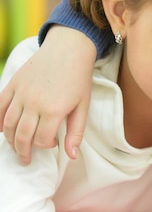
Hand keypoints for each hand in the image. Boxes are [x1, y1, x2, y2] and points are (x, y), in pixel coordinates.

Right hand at [0, 26, 94, 164]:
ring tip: (15, 147)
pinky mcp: (12, 84)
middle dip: (22, 151)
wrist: (67, 51)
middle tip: (25, 160)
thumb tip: (71, 156)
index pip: (42, 139)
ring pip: (8, 123)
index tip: (52, 144)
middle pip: (22, 135)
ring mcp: (20, 93)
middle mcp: (34, 104)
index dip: (46, 146)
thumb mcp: (83, 107)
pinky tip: (1, 130)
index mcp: (54, 111)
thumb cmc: (78, 80)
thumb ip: (75, 133)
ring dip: (10, 139)